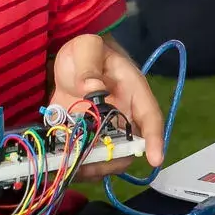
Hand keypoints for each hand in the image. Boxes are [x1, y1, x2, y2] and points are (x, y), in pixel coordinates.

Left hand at [50, 35, 167, 178]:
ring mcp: (103, 128)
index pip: (150, 118)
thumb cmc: (88, 49)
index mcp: (133, 93)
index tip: (154, 160)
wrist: (72, 56)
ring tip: (69, 167)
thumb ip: (88, 64)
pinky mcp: (84, 133)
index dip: (155, 140)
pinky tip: (58, 164)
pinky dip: (74, 163)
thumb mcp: (88, 48)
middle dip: (111, 161)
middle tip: (89, 165)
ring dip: (91, 166)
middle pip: (128, 147)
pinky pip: (84, 155)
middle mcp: (122, 116)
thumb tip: (91, 87)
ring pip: (106, 157)